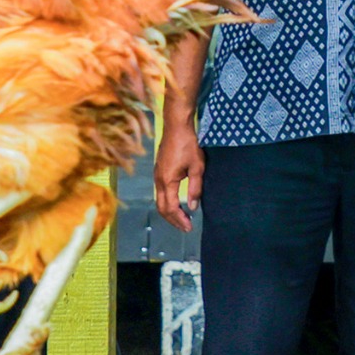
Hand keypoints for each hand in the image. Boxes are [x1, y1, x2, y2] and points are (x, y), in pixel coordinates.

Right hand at [155, 118, 203, 232]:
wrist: (176, 127)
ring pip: (160, 201)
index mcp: (167, 181)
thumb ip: (195, 188)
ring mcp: (157, 175)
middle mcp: (159, 180)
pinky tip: (177, 204)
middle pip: (162, 208)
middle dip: (173, 220)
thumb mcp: (197, 167)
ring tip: (182, 219)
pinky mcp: (159, 171)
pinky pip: (161, 193)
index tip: (189, 227)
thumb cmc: (188, 145)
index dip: (180, 220)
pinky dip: (168, 202)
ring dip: (170, 212)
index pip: (171, 208)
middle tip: (186, 227)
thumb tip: (193, 206)